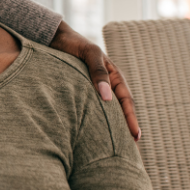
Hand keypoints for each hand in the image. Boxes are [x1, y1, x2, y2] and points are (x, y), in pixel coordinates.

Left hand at [49, 20, 140, 141]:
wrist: (54, 37)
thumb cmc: (74, 43)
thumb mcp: (89, 53)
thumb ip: (98, 71)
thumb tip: (107, 98)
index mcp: (113, 76)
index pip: (126, 100)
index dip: (131, 119)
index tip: (136, 137)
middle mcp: (105, 84)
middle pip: (118, 110)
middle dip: (124, 128)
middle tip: (129, 151)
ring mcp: (92, 90)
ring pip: (104, 112)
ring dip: (109, 127)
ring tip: (112, 148)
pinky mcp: (78, 93)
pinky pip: (88, 109)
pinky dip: (92, 121)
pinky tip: (89, 135)